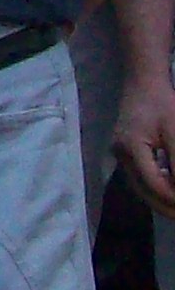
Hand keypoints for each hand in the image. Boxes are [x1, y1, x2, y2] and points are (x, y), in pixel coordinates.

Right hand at [116, 70, 174, 214]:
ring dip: (160, 199)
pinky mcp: (124, 153)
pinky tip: (170, 188)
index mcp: (131, 147)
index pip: (154, 183)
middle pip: (143, 192)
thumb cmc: (162, 103)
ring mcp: (120, 154)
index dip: (173, 197)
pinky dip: (155, 187)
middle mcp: (121, 154)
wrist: (143, 82)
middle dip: (166, 206)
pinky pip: (140, 178)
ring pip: (140, 188)